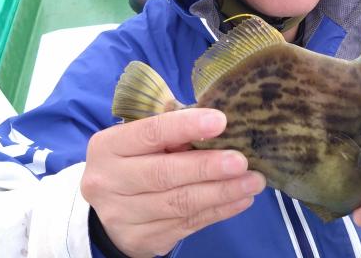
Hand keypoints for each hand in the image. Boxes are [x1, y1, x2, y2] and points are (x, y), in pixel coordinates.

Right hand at [81, 108, 266, 257]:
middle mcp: (109, 181)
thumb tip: (218, 127)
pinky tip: (241, 200)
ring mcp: (123, 215)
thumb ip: (169, 133)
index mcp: (108, 147)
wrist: (109, 209)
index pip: (149, 132)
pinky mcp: (142, 239)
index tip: (220, 121)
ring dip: (221, 192)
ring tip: (252, 182)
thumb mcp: (141, 140)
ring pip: (179, 203)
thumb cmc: (135, 160)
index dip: (185, 126)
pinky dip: (219, 211)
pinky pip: (188, 224)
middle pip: (164, 174)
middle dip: (207, 167)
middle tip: (241, 161)